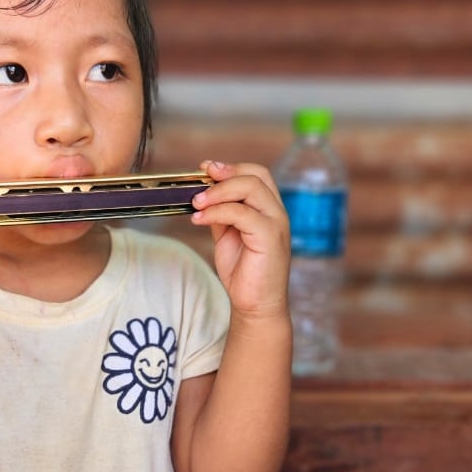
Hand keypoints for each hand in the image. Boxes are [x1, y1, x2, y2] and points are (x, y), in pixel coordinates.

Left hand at [190, 160, 290, 319]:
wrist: (255, 305)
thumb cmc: (244, 272)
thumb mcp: (227, 235)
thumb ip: (221, 213)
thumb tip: (203, 193)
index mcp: (268, 209)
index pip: (257, 174)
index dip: (231, 167)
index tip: (205, 168)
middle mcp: (276, 212)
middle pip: (255, 176)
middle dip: (225, 174)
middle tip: (199, 181)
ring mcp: (276, 224)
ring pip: (250, 189)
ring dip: (218, 192)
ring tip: (196, 203)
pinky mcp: (270, 238)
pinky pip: (242, 214)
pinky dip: (217, 212)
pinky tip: (199, 219)